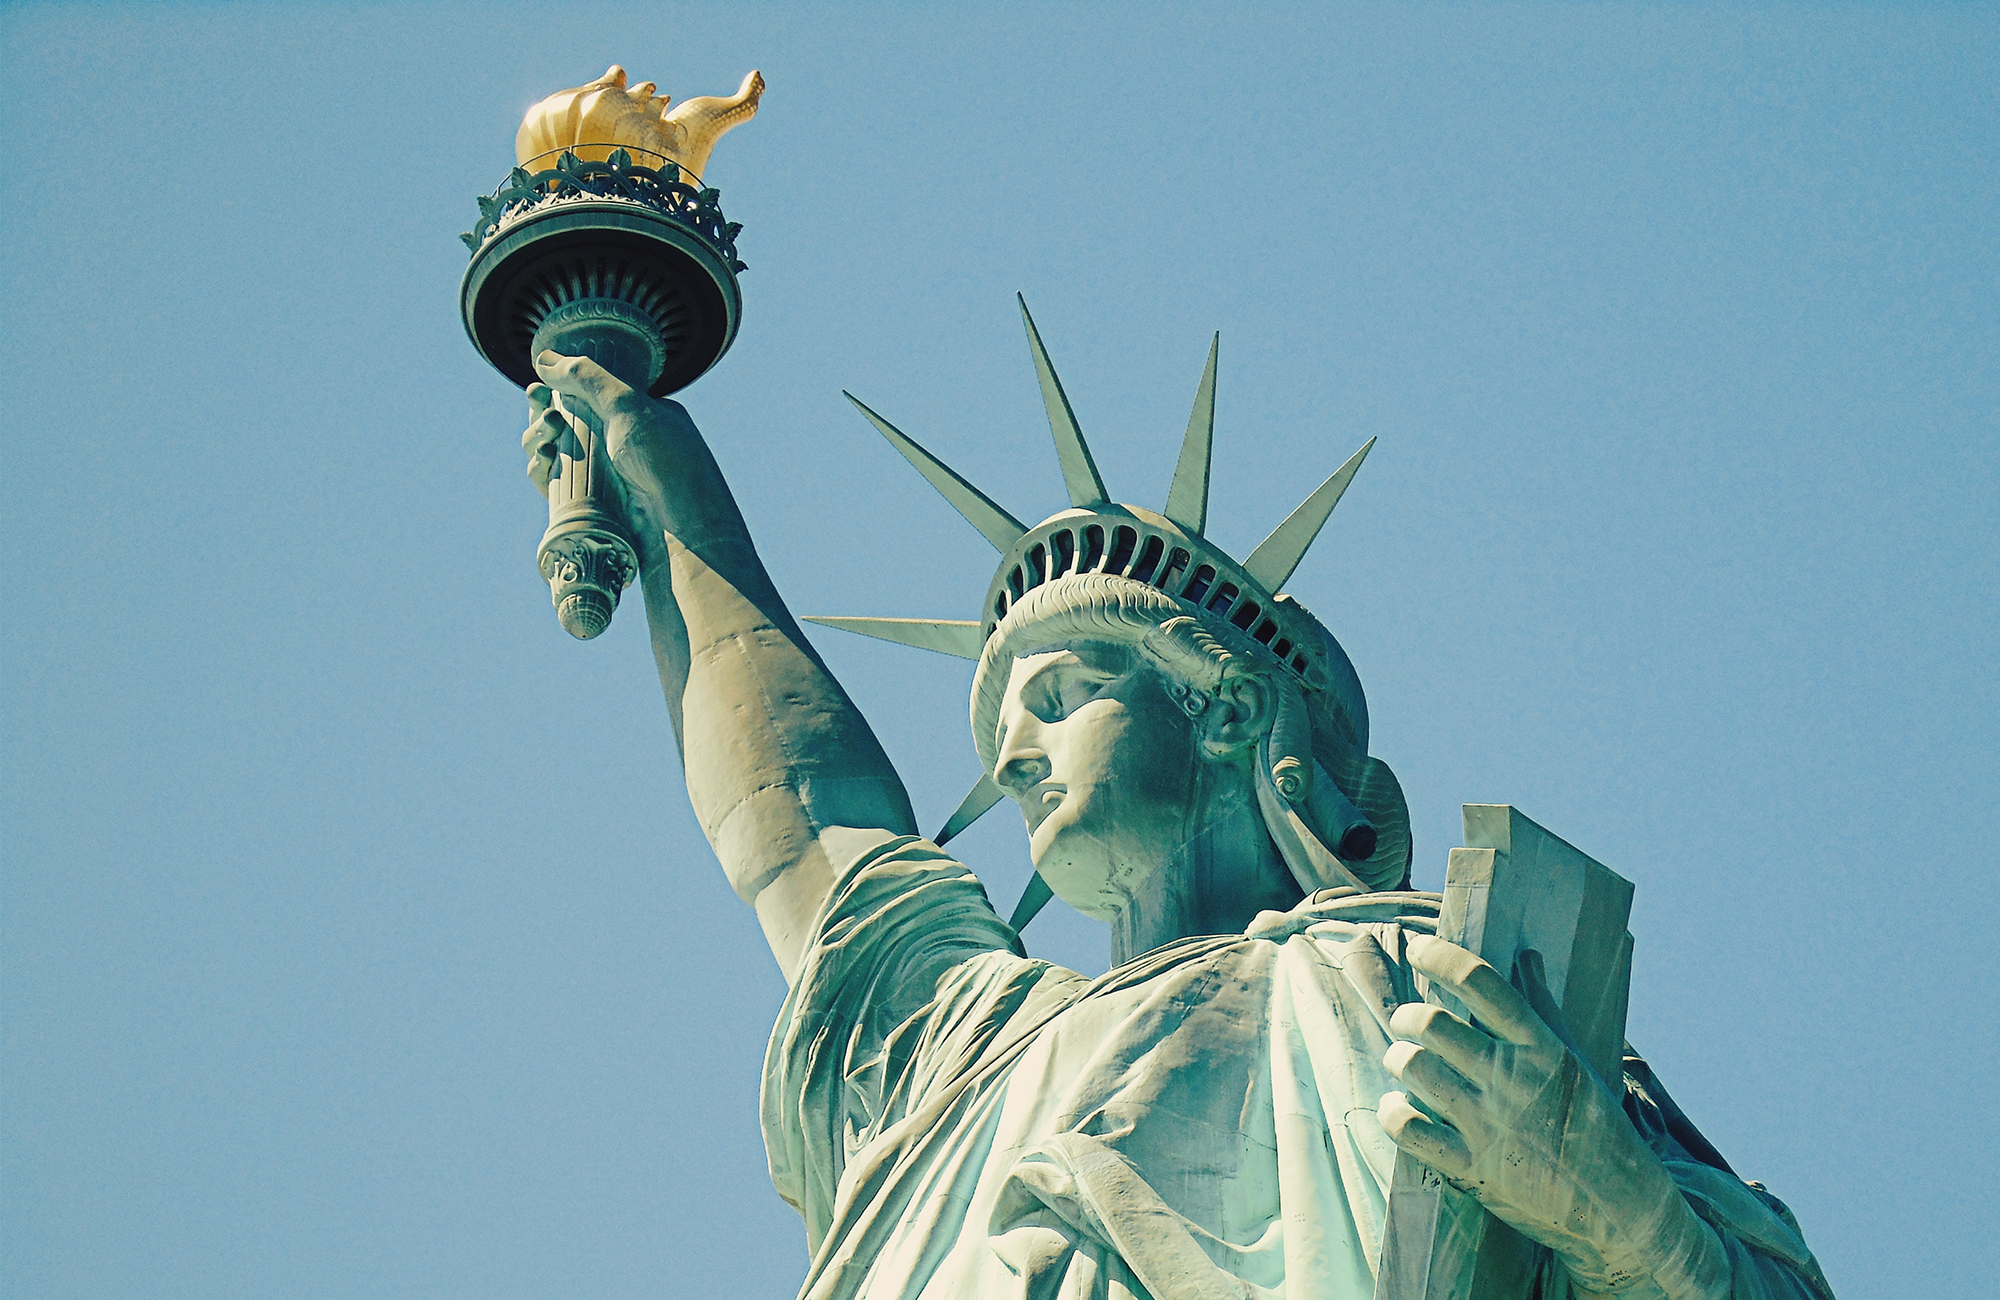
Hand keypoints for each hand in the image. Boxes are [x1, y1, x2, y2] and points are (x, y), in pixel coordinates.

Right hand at [523, 351, 725, 567]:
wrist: (681, 526)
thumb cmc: (665, 460)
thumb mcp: (629, 406)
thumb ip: (587, 378)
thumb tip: (543, 359)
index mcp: (635, 416)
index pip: (586, 395)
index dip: (557, 389)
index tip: (537, 386)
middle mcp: (617, 443)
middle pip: (562, 422)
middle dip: (542, 414)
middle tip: (541, 411)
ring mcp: (603, 476)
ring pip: (553, 452)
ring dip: (536, 439)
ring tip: (545, 437)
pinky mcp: (589, 506)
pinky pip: (553, 484)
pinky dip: (540, 471)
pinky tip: (540, 462)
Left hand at [1380, 935, 1726, 1296]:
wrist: (1619, 1209)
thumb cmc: (1596, 1127)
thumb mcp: (1577, 1061)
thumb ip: (1543, 1008)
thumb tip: (1525, 956)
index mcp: (1541, 1047)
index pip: (1479, 982)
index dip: (1440, 956)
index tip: (1419, 949)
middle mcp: (1512, 1079)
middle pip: (1432, 1023)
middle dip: (1408, 1016)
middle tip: (1408, 1022)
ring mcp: (1489, 1125)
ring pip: (1414, 1067)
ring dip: (1399, 1059)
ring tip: (1404, 1061)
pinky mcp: (1472, 1168)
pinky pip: (1408, 1128)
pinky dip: (1394, 1112)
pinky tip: (1399, 1106)